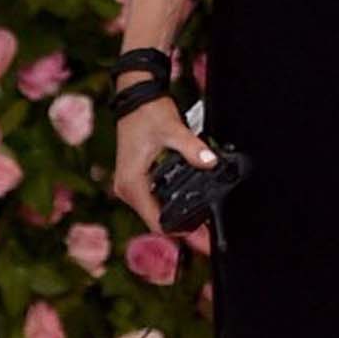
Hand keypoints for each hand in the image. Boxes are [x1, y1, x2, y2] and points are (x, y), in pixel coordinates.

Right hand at [113, 96, 212, 227]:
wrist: (134, 98)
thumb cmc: (147, 113)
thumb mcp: (172, 129)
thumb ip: (192, 148)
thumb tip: (210, 162)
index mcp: (132, 184)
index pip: (157, 222)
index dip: (182, 233)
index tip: (202, 240)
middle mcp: (127, 190)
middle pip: (156, 222)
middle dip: (182, 230)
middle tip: (207, 238)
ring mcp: (130, 187)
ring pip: (154, 214)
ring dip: (176, 220)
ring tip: (201, 227)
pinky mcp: (135, 181)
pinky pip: (152, 202)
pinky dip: (169, 208)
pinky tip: (186, 208)